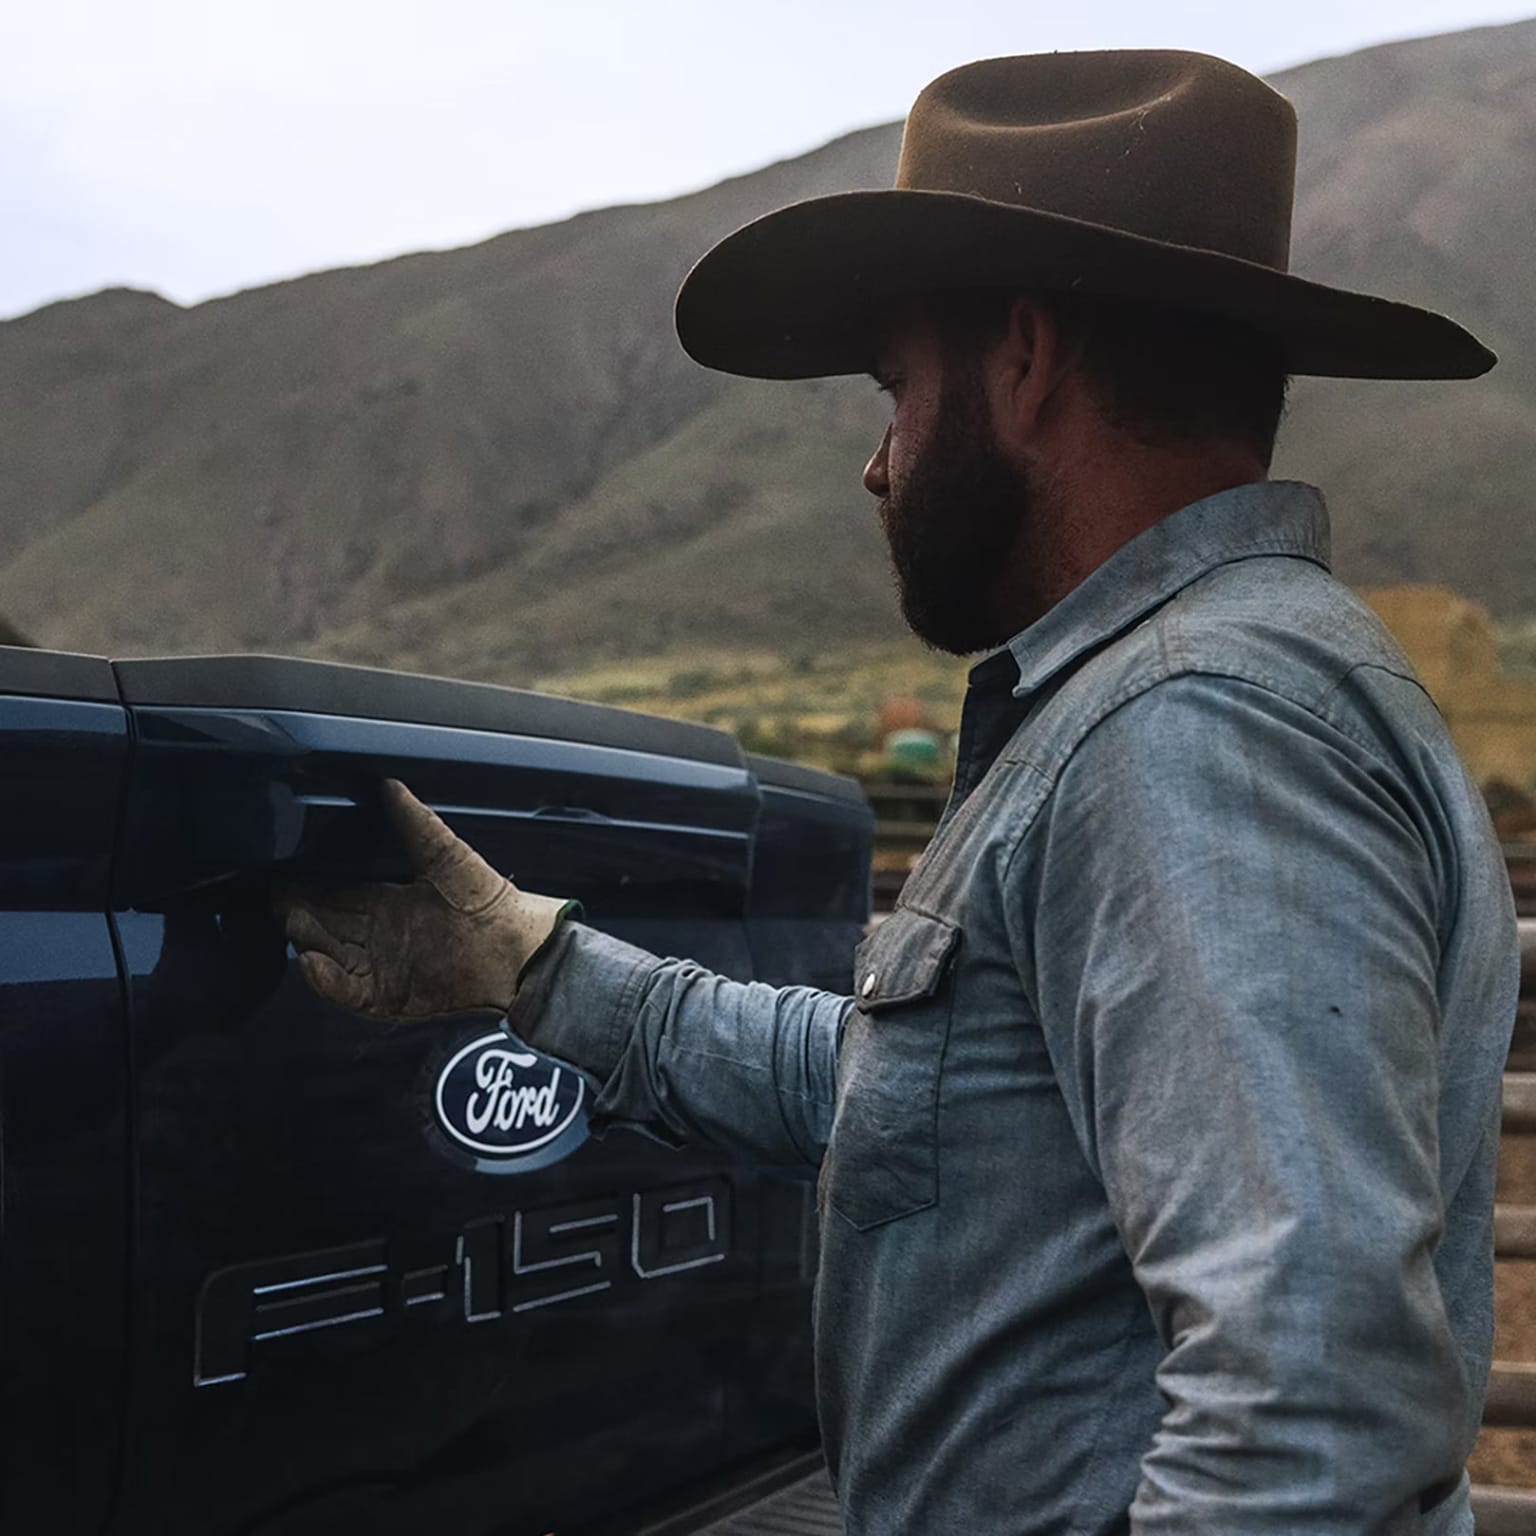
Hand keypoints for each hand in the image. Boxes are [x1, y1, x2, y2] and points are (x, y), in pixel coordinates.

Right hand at [276, 779, 574, 1021]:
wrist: (516, 947)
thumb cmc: (487, 899)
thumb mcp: (446, 855)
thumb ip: (415, 823)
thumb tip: (390, 785)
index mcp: (388, 901)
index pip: (335, 893)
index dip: (308, 886)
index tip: (282, 875)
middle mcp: (378, 935)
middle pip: (324, 923)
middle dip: (298, 912)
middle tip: (276, 899)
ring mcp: (380, 967)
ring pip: (328, 954)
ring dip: (308, 940)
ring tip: (293, 923)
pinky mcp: (387, 997)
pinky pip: (347, 991)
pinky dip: (327, 981)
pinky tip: (313, 963)